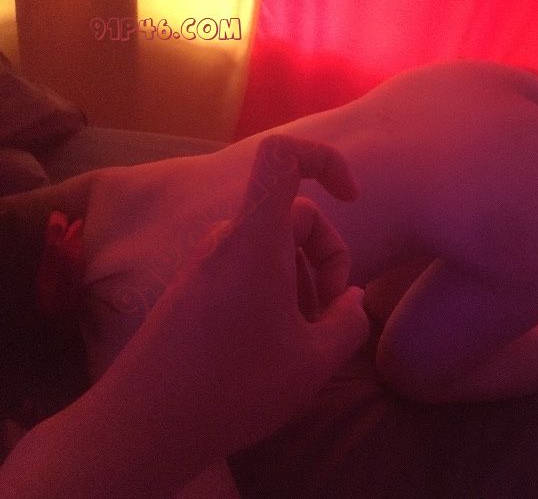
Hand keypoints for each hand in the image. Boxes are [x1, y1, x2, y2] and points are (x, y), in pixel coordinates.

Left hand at [129, 134, 369, 449]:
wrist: (141, 426)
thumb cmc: (234, 386)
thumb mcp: (314, 362)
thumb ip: (349, 322)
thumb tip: (352, 300)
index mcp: (257, 240)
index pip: (283, 156)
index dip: (325, 160)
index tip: (352, 198)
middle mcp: (226, 240)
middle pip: (293, 217)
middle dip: (326, 258)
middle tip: (328, 315)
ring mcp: (204, 264)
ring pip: (271, 249)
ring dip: (300, 282)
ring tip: (299, 340)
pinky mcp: (191, 289)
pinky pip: (245, 270)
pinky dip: (271, 294)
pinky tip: (268, 345)